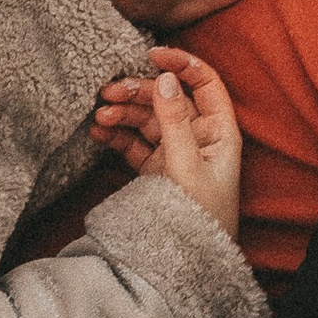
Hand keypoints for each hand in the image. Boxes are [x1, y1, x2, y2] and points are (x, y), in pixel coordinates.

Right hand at [92, 47, 243, 239]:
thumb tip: (165, 79)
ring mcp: (174, 152)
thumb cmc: (202, 217)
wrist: (191, 262)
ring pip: (146, 119)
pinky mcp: (155, 170)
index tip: (150, 55)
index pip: (204, 83)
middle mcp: (198, 137)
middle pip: (167, 99)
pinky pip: (133, 143)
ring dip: (122, 113)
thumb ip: (174, 122)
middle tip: (107, 92)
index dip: (180, 63)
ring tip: (99, 117)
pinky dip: (116, 136)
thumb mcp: (188, 166)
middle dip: (138, 92)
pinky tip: (98, 134)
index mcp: (219, 131)